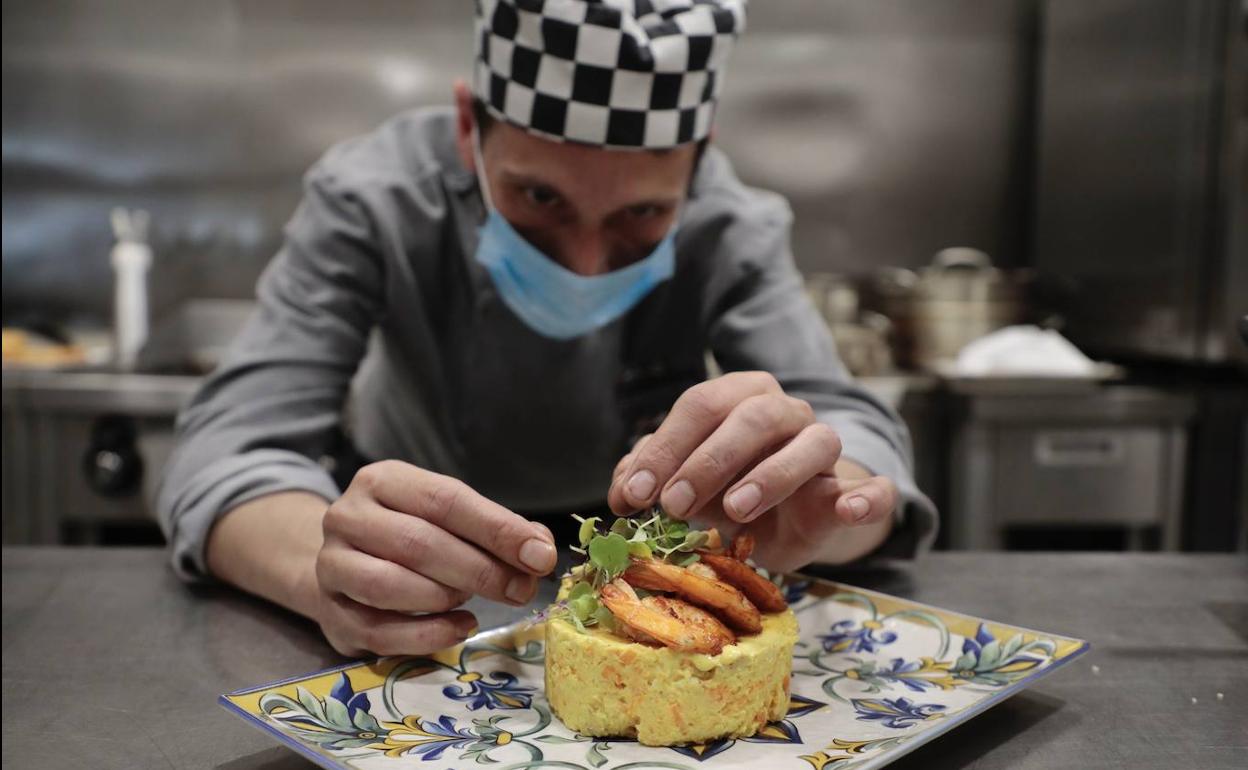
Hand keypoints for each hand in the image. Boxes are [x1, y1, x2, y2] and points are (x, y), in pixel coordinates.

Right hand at [314, 461, 556, 655]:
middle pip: (418, 543)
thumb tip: (539, 551)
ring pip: (388, 585)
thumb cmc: (409, 533)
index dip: (496, 529)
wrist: (345, 561)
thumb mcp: (449, 517)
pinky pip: (377, 631)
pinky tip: (460, 628)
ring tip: (474, 602)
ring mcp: (331, 564)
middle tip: (521, 589)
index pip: (445, 500)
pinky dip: (426, 635)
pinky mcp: (328, 612)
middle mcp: (347, 516)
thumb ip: (495, 530)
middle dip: (481, 570)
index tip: (539, 555)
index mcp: (383, 480)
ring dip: (444, 598)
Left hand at [606, 372, 896, 570]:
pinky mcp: (852, 489)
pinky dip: (865, 496)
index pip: (700, 406)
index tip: (634, 495)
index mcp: (738, 397)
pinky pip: (871, 487)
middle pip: (752, 417)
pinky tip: (847, 508)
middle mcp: (784, 412)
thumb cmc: (727, 493)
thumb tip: (623, 490)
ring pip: (811, 442)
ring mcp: (823, 447)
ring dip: (772, 475)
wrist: (788, 524)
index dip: (664, 449)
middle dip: (708, 461)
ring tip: (736, 510)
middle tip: (675, 505)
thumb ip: (649, 479)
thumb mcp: (683, 486)